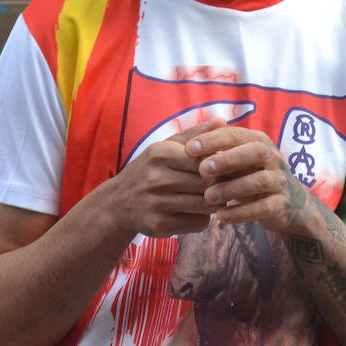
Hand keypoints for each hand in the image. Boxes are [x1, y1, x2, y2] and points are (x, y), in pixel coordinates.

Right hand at [98, 118, 223, 238]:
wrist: (118, 203)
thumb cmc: (150, 170)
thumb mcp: (167, 147)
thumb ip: (196, 135)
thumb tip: (223, 121)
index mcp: (160, 154)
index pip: (204, 160)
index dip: (219, 165)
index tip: (225, 167)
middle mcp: (156, 178)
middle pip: (206, 183)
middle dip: (220, 185)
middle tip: (227, 184)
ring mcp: (156, 203)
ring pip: (204, 205)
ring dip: (215, 203)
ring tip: (216, 197)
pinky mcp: (159, 225)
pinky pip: (197, 223)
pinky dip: (203, 219)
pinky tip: (198, 212)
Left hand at [186, 126, 315, 236]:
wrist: (290, 204)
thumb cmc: (252, 177)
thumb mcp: (239, 161)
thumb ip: (219, 153)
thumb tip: (186, 144)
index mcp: (259, 141)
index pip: (236, 134)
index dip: (213, 140)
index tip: (189, 148)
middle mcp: (273, 158)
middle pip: (255, 152)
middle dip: (228, 159)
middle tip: (202, 169)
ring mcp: (280, 181)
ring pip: (259, 181)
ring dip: (232, 188)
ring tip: (209, 197)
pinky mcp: (282, 204)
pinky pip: (263, 207)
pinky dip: (242, 213)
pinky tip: (222, 217)